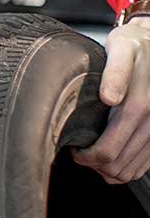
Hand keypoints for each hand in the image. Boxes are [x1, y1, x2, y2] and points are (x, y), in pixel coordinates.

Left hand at [72, 16, 149, 182]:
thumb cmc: (135, 46)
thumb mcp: (121, 49)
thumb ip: (115, 73)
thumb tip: (108, 98)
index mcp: (138, 107)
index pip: (109, 151)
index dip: (87, 157)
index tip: (74, 148)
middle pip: (118, 166)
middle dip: (94, 165)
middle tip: (79, 153)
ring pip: (130, 171)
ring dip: (108, 170)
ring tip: (91, 156)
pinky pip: (142, 166)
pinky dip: (125, 168)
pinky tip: (110, 156)